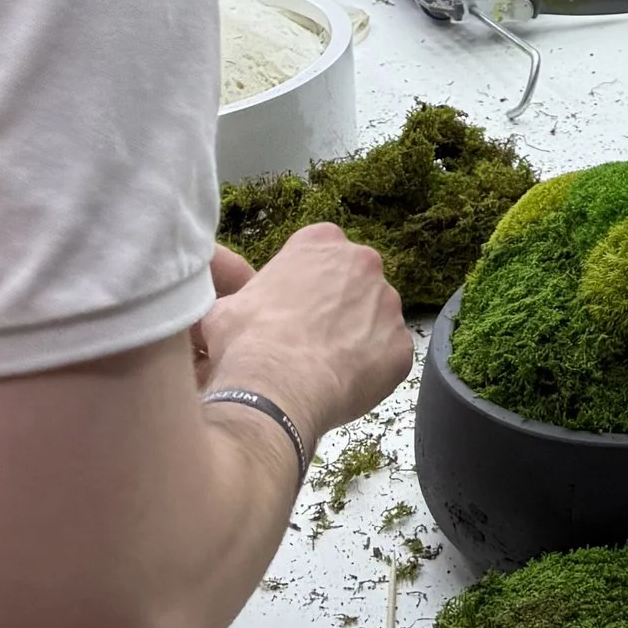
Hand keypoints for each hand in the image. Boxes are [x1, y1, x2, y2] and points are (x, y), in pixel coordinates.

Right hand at [200, 221, 410, 451]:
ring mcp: (388, 303)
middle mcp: (362, 262)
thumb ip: (238, 298)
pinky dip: (372, 369)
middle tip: (312, 338)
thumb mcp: (225, 307)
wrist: (278, 387)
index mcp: (320, 241)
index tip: (294, 307)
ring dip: (357, 337)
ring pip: (374, 318)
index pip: (320, 253)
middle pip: (354, 282)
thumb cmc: (249, 342)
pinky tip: (345, 383)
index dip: (306, 283)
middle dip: (338, 307)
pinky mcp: (401, 343)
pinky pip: (389, 354)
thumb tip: (226, 311)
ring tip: (326, 365)